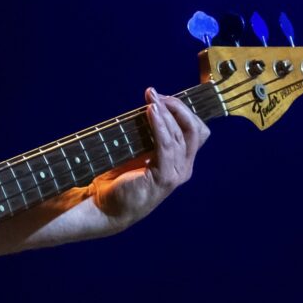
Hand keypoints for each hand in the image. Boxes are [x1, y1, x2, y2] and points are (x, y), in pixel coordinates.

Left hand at [90, 87, 209, 227]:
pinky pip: (166, 146)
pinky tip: (151, 112)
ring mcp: (176, 174)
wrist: (105, 206)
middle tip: (158, 96)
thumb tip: (150, 105)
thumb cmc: (120, 179)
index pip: (196, 130)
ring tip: (152, 99)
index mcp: (181, 161)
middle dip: (179, 108)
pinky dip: (159, 126)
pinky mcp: (163, 178)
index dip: (184, 110)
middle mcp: (184, 168)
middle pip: (195, 130)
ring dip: (166, 113)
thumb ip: (149, 135)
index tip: (163, 96)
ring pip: (180, 135)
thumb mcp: (139, 152)